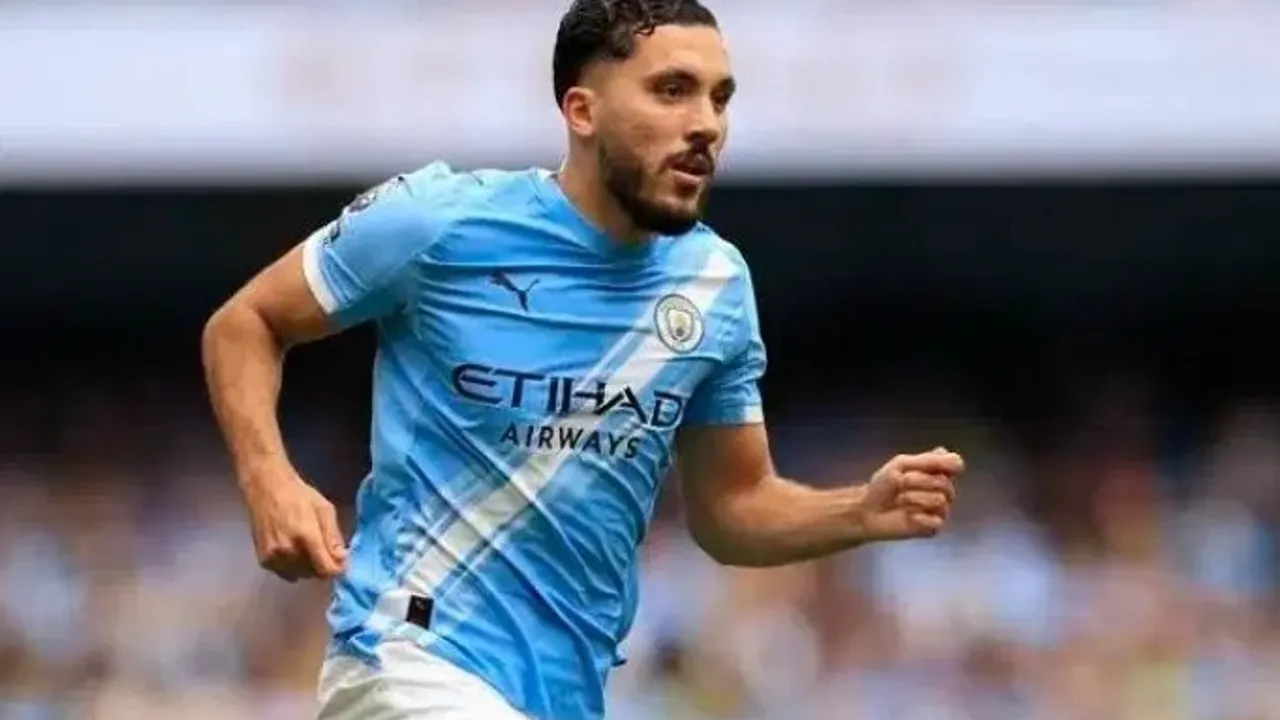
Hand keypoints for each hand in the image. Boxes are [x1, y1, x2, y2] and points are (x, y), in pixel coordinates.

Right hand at [239, 465, 347, 581]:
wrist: (266, 488)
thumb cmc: (299, 495)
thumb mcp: (324, 509)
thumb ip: (333, 536)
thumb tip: (342, 559)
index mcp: (306, 536)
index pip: (325, 569)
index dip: (337, 569)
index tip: (342, 563)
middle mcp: (288, 550)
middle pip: (314, 574)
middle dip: (323, 565)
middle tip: (323, 549)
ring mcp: (274, 557)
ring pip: (301, 576)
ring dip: (309, 568)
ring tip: (307, 548)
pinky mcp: (263, 560)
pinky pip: (286, 574)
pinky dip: (294, 568)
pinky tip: (293, 551)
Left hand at [855, 448, 962, 540]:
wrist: (869, 509)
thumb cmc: (884, 485)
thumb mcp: (902, 464)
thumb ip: (928, 460)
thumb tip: (953, 457)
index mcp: (937, 472)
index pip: (956, 464)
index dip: (946, 464)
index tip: (931, 466)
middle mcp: (943, 490)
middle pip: (945, 482)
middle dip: (918, 481)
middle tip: (901, 484)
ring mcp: (939, 510)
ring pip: (940, 500)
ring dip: (914, 497)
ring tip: (900, 500)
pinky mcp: (933, 527)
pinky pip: (936, 521)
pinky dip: (920, 517)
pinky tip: (908, 516)